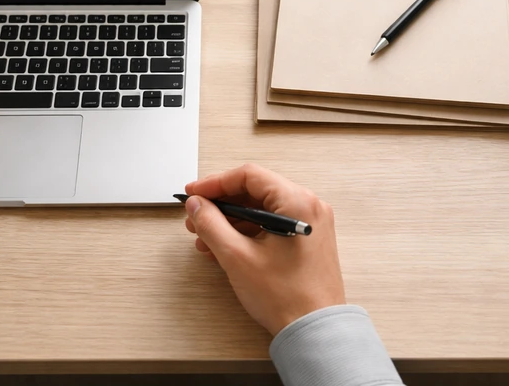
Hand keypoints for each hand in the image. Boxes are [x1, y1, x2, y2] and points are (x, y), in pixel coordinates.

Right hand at [183, 163, 345, 335]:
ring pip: (262, 210)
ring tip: (204, 237)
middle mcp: (308, 206)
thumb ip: (212, 224)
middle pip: (255, 191)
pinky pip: (271, 225)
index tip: (193, 193)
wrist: (315, 331)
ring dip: (231, 221)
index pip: (249, 176)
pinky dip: (247, 233)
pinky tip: (223, 247)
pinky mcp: (306, 240)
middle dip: (221, 205)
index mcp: (297, 202)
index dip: (215, 182)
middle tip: (195, 217)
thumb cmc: (287, 297)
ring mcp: (309, 224)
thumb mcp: (237, 257)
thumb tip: (197, 205)